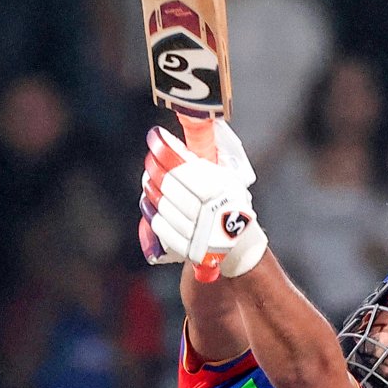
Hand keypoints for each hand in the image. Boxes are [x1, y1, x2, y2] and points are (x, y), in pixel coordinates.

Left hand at [139, 126, 267, 276]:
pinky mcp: (188, 249)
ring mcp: (200, 234)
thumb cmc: (229, 201)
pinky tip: (148, 200)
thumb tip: (171, 141)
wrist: (239, 241)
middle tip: (151, 159)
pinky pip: (162, 227)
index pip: (186, 169)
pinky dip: (151, 211)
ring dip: (152, 188)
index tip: (156, 138)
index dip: (167, 151)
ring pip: (164, 206)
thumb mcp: (226, 177)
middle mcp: (213, 215)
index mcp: (224, 192)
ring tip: (149, 178)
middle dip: (156, 168)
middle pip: (172, 187)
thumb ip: (200, 160)